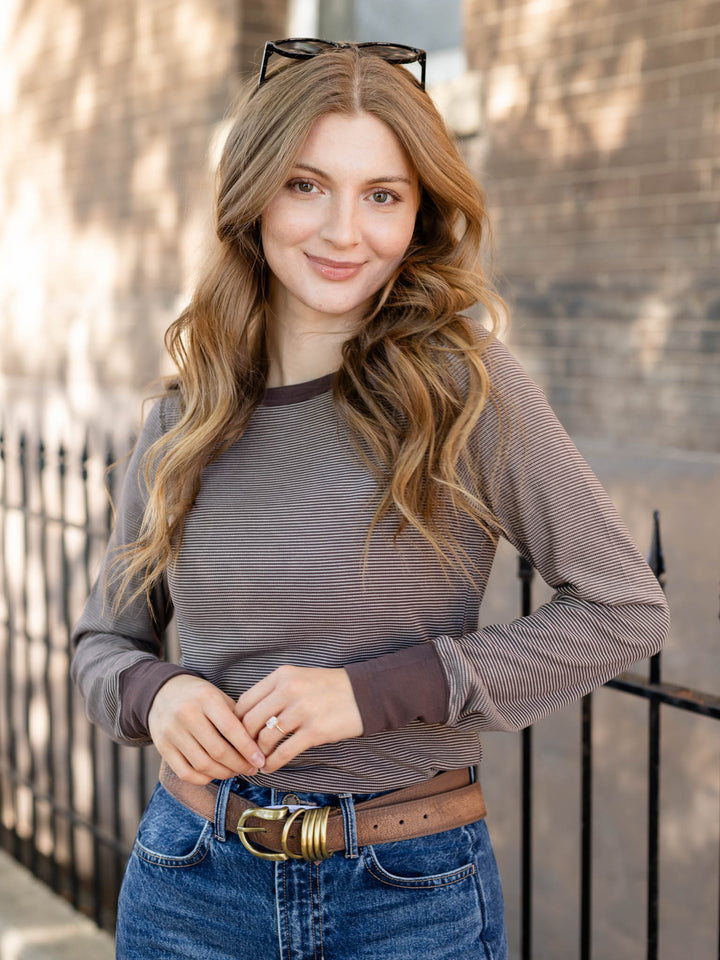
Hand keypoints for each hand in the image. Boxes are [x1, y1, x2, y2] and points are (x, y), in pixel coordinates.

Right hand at [148, 674, 265, 784]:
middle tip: (251, 769)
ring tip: (236, 771)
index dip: (248, 748)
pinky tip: (215, 774)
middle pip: (218, 751)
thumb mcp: (219, 696)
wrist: (163, 692)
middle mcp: (186, 714)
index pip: (231, 728)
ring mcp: (171, 732)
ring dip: (224, 774)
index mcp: (206, 698)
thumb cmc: (200, 696)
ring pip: (202, 765)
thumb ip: (236, 718)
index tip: (261, 761)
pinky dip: (204, 779)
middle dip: (239, 765)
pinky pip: (185, 773)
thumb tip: (257, 747)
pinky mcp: (162, 747)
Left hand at [235, 666, 363, 773]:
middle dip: (244, 742)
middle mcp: (289, 690)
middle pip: (250, 722)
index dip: (237, 722)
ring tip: (259, 761)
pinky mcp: (315, 730)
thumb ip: (274, 692)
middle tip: (244, 753)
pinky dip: (273, 763)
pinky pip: (284, 751)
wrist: (365, 693)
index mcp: (282, 675)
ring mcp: (302, 710)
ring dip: (258, 754)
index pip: (245, 701)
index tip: (238, 734)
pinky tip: (271, 767)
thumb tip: (248, 717)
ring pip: (265, 738)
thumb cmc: (329, 688)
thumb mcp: (299, 678)